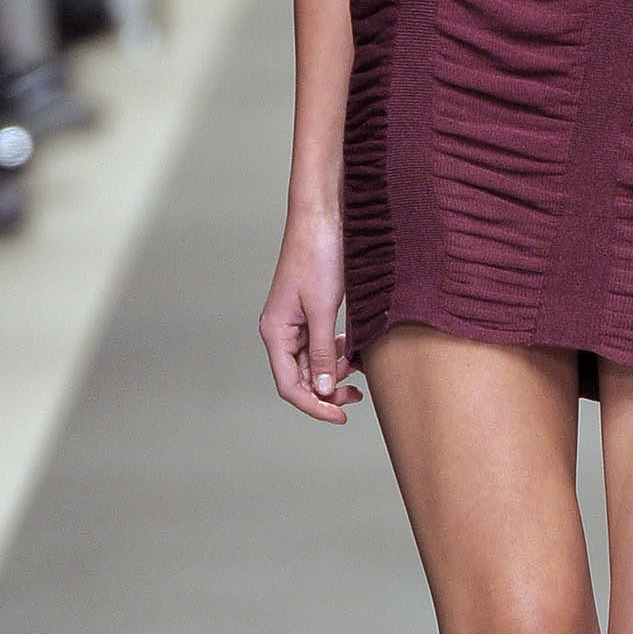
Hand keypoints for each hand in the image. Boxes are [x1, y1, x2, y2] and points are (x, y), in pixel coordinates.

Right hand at [259, 212, 361, 423]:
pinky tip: (352, 350)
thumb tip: (324, 390)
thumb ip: (323, 353)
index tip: (340, 416)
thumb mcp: (323, 310)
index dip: (314, 406)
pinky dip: (336, 353)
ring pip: (312, 363)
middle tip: (356, 396)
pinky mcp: (310, 311)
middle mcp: (281, 330)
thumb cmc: (318, 256)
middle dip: (327, 391)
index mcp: (275, 332)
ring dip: (333, 372)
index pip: (289, 385)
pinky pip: (320, 345)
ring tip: (357, 369)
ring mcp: (295, 322)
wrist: (323, 217)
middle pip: (300, 378)